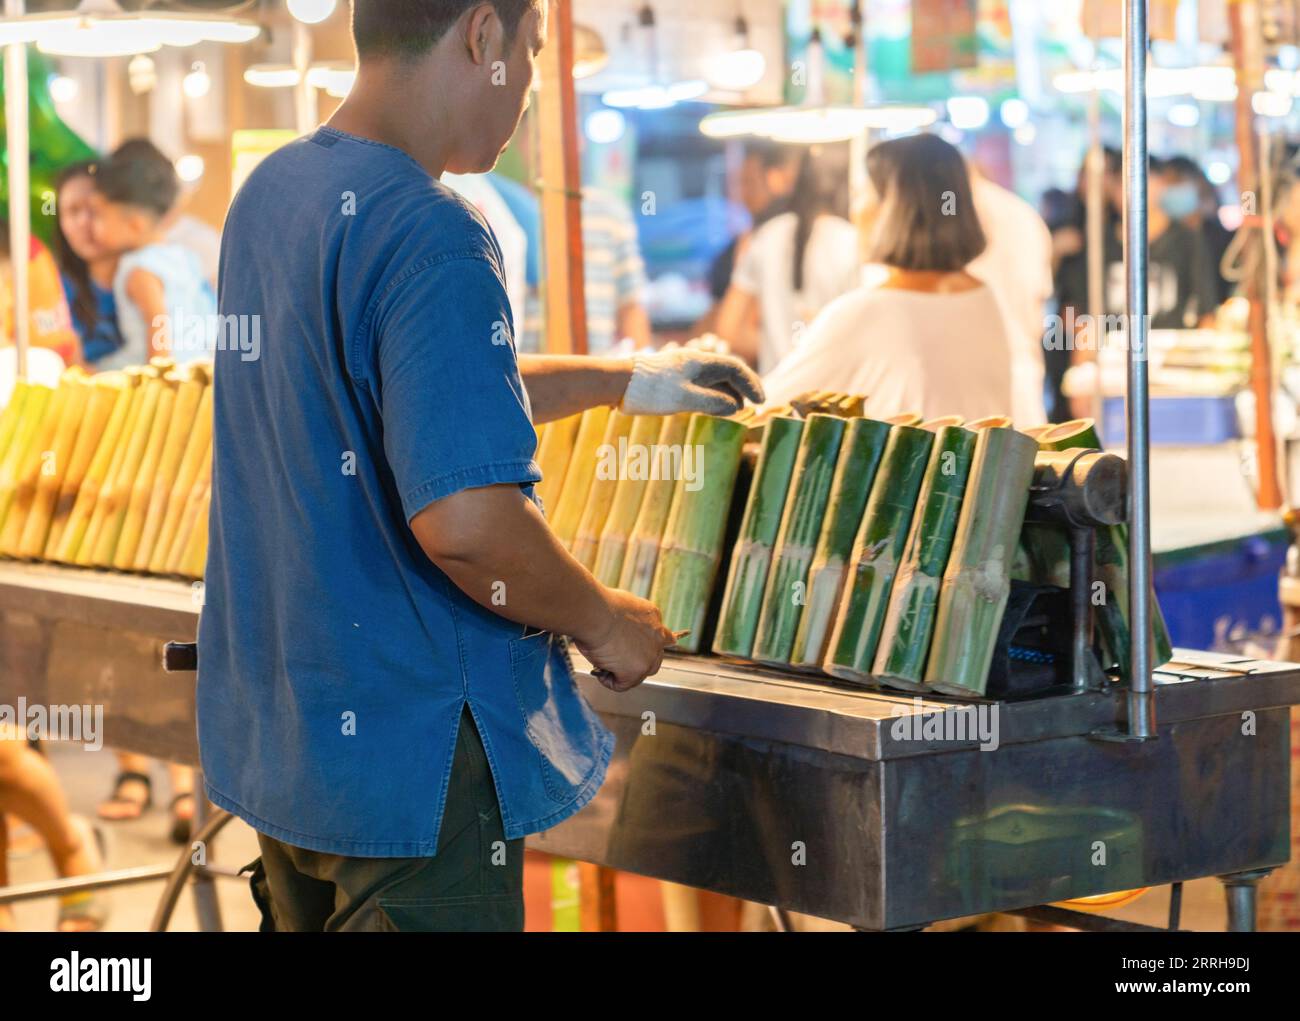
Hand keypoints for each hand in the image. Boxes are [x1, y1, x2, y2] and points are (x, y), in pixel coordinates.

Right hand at [573, 589, 675, 691]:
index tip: (635, 648)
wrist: (594, 612)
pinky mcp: (636, 670)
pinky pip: (622, 684)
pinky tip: (598, 670)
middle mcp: (657, 636)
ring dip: (622, 672)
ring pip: (639, 673)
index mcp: (652, 616)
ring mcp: (649, 655)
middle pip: (654, 658)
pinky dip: (608, 681)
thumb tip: (617, 627)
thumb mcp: (619, 604)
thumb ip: (626, 618)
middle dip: (636, 661)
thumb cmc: (598, 606)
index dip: (648, 644)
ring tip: (602, 662)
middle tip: (615, 659)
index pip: (662, 635)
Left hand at [620, 348, 764, 415]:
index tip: (761, 401)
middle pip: (727, 373)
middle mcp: (695, 362)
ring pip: (714, 379)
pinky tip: (710, 409)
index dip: (751, 383)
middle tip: (751, 409)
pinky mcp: (673, 379)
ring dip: (727, 394)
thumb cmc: (650, 391)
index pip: (735, 368)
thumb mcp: (685, 399)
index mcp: (700, 362)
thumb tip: (735, 407)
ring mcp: (684, 370)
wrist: (617, 383)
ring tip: (734, 413)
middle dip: (742, 390)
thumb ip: (713, 403)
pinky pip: (701, 385)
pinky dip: (711, 396)